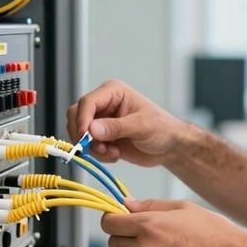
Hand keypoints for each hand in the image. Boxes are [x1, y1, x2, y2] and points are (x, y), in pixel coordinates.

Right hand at [66, 79, 182, 165]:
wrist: (169, 147)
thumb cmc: (162, 128)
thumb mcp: (142, 126)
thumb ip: (116, 127)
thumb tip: (92, 129)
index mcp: (114, 92)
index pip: (88, 102)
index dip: (83, 119)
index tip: (85, 136)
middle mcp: (104, 105)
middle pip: (76, 116)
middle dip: (85, 136)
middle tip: (101, 148)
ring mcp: (101, 121)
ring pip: (79, 133)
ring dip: (93, 148)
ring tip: (113, 152)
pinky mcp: (101, 137)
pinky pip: (87, 147)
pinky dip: (98, 155)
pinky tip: (115, 154)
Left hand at [101, 198, 246, 246]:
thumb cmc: (214, 233)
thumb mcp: (183, 208)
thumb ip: (150, 206)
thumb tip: (127, 205)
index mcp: (150, 226)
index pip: (110, 223)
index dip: (112, 218)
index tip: (118, 217)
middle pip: (114, 243)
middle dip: (123, 235)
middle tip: (141, 232)